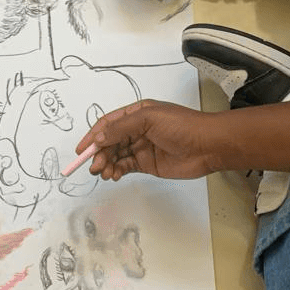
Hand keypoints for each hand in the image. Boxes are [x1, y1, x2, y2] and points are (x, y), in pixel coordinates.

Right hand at [78, 100, 222, 180]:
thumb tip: (99, 137)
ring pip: (116, 155)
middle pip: (110, 141)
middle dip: (99, 153)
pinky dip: (117, 171)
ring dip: (107, 164)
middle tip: (94, 166)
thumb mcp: (149, 119)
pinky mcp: (147, 164)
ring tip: (104, 173)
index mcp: (136, 114)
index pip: (108, 124)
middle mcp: (136, 129)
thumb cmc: (181, 126)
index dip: (93, 135)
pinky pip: (126, 166)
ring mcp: (142, 147)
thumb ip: (121, 128)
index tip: (82, 149)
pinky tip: (114, 175)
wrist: (208, 146)